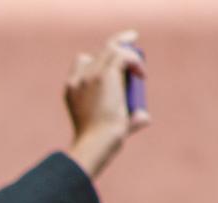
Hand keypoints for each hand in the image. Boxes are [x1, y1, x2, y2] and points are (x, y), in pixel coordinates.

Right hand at [63, 30, 148, 177]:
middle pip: (99, 52)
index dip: (99, 59)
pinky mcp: (104, 75)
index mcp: (72, 89)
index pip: (83, 61)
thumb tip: (145, 118)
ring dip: (129, 52)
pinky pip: (123, 56)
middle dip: (118, 46)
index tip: (117, 64)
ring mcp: (90, 75)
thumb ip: (129, 121)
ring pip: (111, 49)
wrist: (95, 145)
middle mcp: (79, 79)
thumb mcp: (112, 127)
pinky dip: (136, 61)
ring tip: (141, 66)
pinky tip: (142, 75)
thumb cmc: (101, 144)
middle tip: (133, 42)